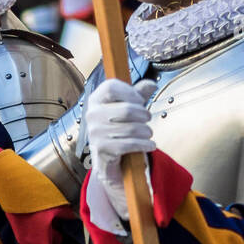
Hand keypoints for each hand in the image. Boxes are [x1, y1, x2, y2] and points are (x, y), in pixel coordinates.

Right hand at [84, 78, 155, 224]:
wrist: (108, 159)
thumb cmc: (118, 129)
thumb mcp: (127, 109)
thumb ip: (138, 95)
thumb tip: (151, 84)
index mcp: (95, 100)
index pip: (111, 87)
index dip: (130, 92)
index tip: (140, 100)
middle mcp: (92, 115)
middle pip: (126, 109)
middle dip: (144, 115)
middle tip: (148, 119)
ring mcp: (95, 133)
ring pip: (132, 128)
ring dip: (146, 132)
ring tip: (148, 133)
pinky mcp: (102, 149)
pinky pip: (131, 144)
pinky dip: (145, 145)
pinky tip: (150, 145)